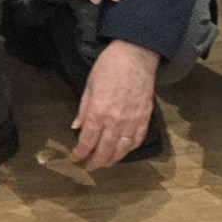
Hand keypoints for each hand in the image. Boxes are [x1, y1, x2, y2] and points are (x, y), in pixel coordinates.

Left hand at [62, 38, 160, 167]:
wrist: (136, 55)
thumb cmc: (109, 66)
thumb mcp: (89, 85)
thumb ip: (83, 110)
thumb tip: (77, 127)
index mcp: (98, 112)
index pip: (87, 141)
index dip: (80, 153)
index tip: (76, 158)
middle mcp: (115, 121)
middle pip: (104, 150)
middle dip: (95, 162)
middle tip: (89, 166)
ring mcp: (132, 121)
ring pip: (122, 149)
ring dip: (112, 159)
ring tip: (105, 163)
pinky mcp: (145, 117)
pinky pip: (138, 139)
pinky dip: (130, 148)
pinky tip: (125, 150)